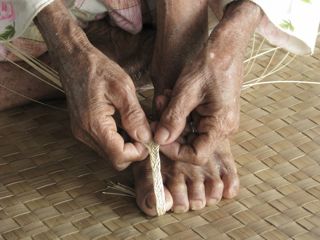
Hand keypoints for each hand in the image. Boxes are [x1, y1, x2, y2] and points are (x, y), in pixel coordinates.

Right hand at [59, 46, 151, 169]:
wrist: (73, 59)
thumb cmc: (98, 69)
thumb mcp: (123, 88)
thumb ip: (134, 116)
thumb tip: (146, 138)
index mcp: (94, 124)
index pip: (119, 156)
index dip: (138, 152)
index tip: (149, 137)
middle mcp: (85, 133)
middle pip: (115, 159)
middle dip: (134, 151)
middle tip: (144, 131)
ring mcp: (82, 132)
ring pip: (110, 153)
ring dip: (126, 145)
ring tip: (135, 124)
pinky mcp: (83, 129)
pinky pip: (104, 144)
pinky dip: (118, 139)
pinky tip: (124, 122)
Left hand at [154, 0, 261, 164]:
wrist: (225, 47)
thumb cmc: (209, 66)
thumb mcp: (186, 93)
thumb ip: (173, 119)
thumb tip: (159, 140)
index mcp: (221, 126)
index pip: (196, 155)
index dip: (174, 151)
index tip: (158, 137)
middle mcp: (223, 128)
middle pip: (191, 143)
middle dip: (169, 129)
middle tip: (156, 111)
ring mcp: (218, 120)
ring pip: (189, 130)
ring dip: (172, 117)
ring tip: (163, 98)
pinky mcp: (213, 112)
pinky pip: (192, 119)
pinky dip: (179, 111)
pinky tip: (170, 96)